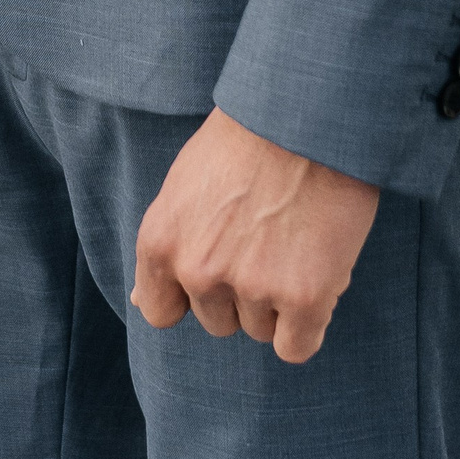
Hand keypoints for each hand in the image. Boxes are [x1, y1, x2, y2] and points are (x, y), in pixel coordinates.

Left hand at [131, 109, 378, 363]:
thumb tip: (142, 303)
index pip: (160, 311)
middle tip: (265, 238)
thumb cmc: (247, 138)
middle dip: (240, 292)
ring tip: (293, 239)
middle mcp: (198, 270)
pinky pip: (296, 347)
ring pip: (260, 330)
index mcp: (160, 241)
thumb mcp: (185, 184)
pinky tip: (317, 273)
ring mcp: (251, 286)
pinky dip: (309, 321)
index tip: (217, 267)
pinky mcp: (304, 298)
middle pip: (217, 321)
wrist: (309, 112)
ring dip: (278, 301)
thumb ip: (168, 243)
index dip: (190, 293)